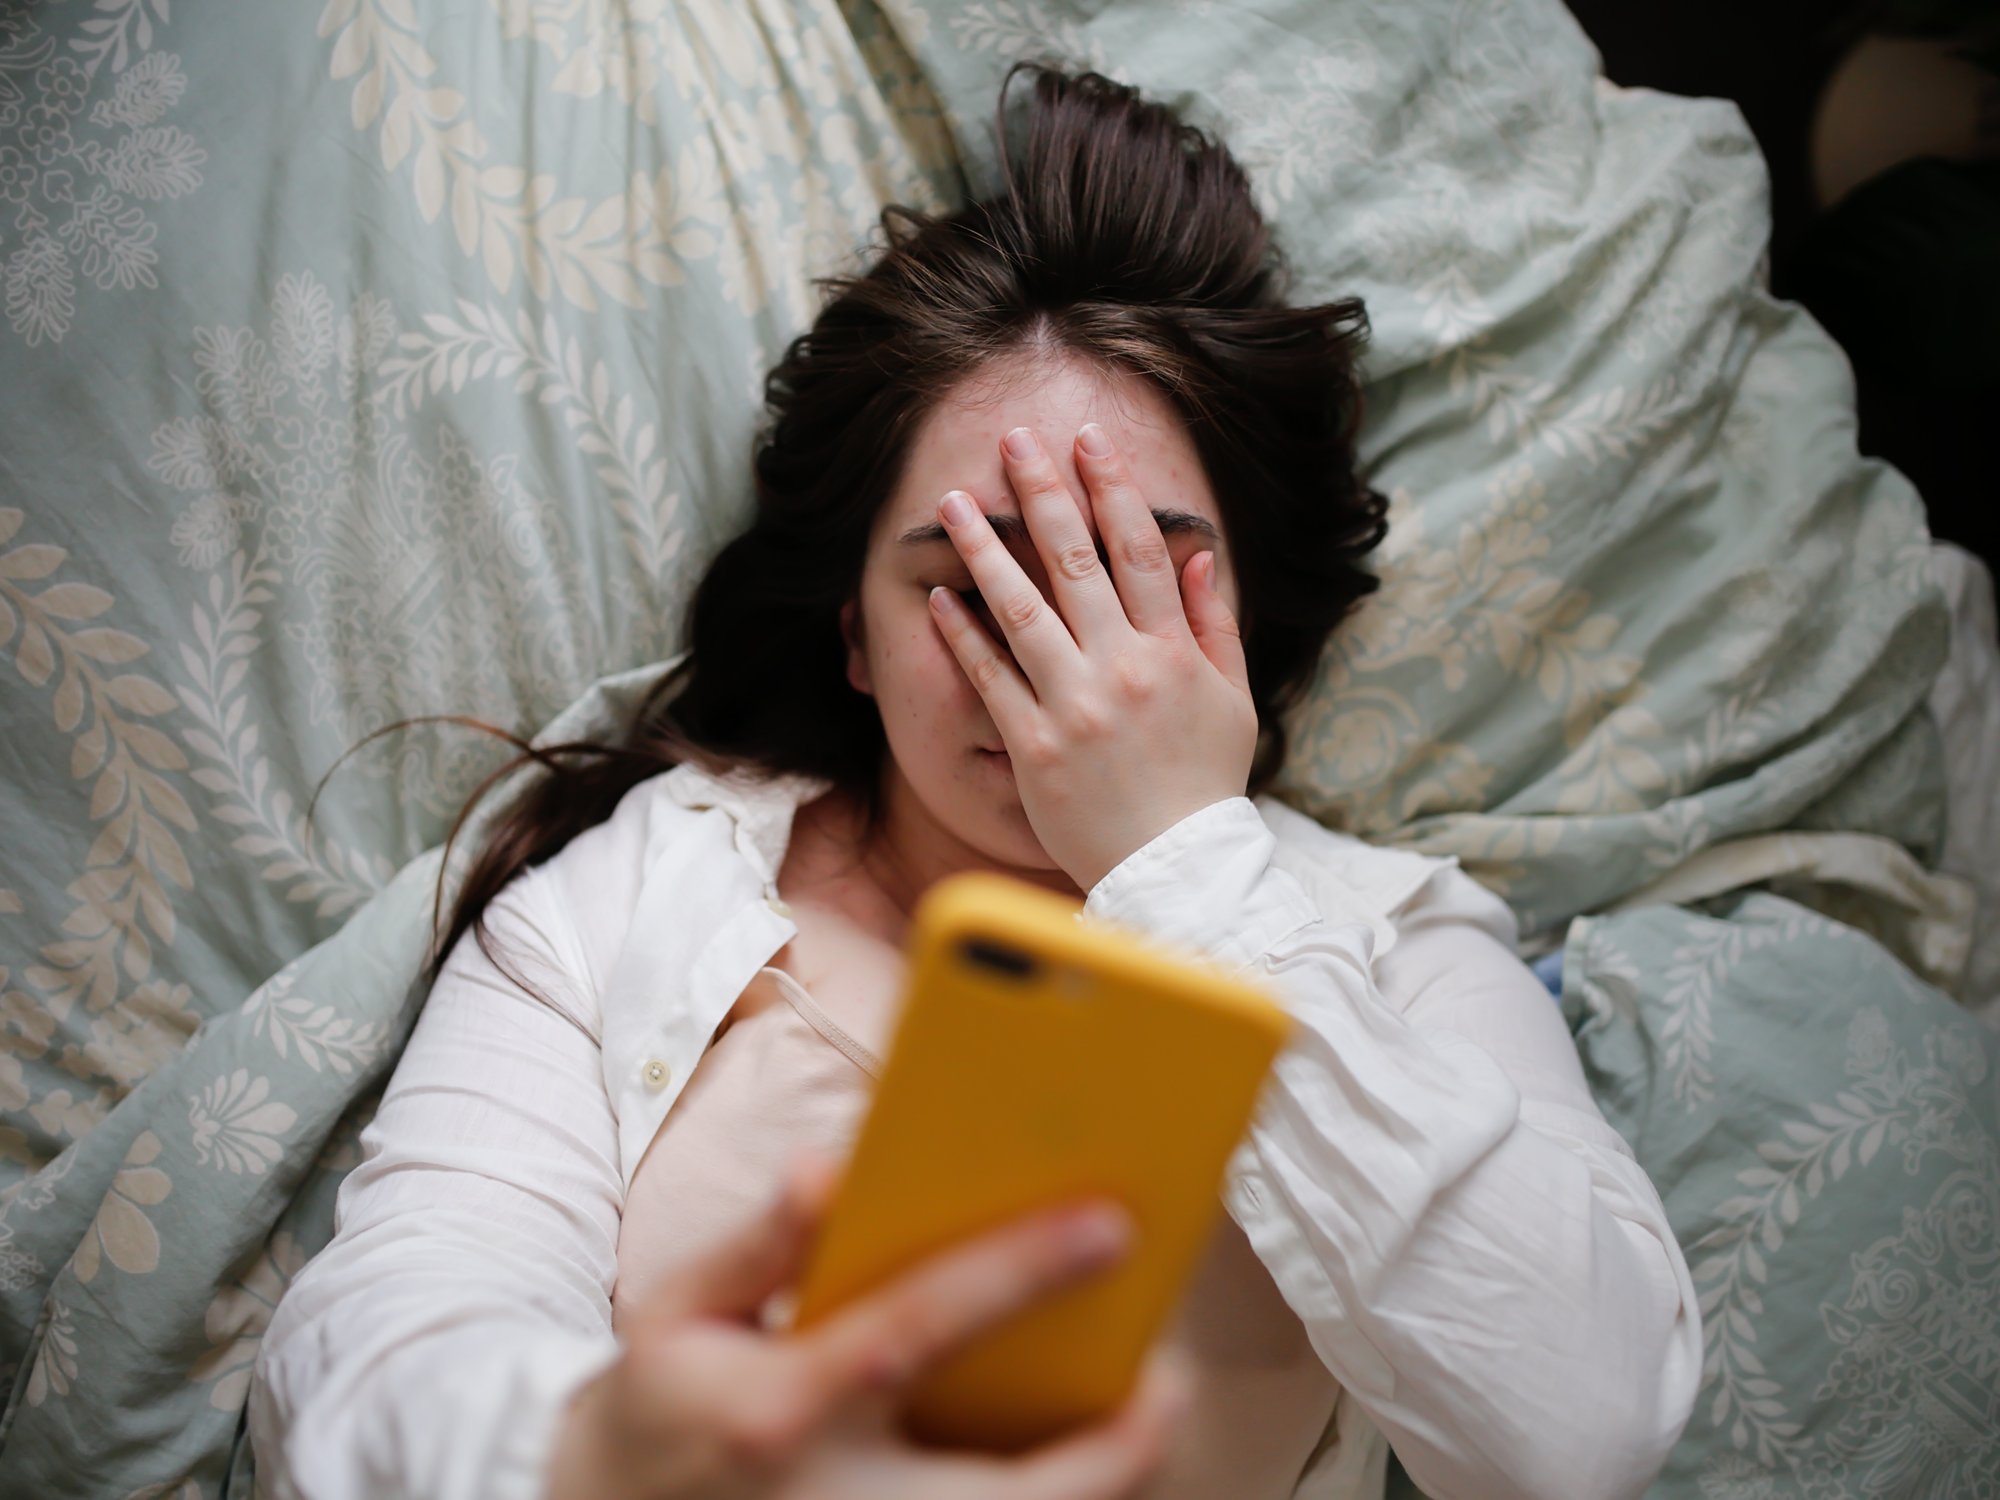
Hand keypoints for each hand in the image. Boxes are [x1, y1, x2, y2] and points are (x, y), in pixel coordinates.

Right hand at [544, 1152, 1191, 1499]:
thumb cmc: (659, 1407)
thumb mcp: (678, 1310)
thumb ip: (760, 1244)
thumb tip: (831, 1168)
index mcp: (781, 1410)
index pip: (916, 1328)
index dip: (1017, 1274)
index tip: (1109, 1224)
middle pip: (1002, 1495)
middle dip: (1113, 1450)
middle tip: (1172, 1384)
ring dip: (1097, 1486)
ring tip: (1146, 1418)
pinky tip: (1078, 1460)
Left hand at [929, 424, 1256, 890]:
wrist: (1175, 872)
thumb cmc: (1205, 785)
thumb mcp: (1232, 701)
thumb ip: (1212, 627)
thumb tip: (1196, 557)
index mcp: (1172, 653)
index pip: (1139, 550)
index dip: (1113, 489)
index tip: (1087, 441)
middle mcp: (1121, 669)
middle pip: (1074, 562)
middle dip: (1043, 493)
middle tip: (1013, 441)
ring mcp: (1074, 707)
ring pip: (1021, 609)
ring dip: (983, 549)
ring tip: (952, 503)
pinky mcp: (1034, 748)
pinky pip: (991, 679)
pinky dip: (964, 635)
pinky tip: (940, 595)